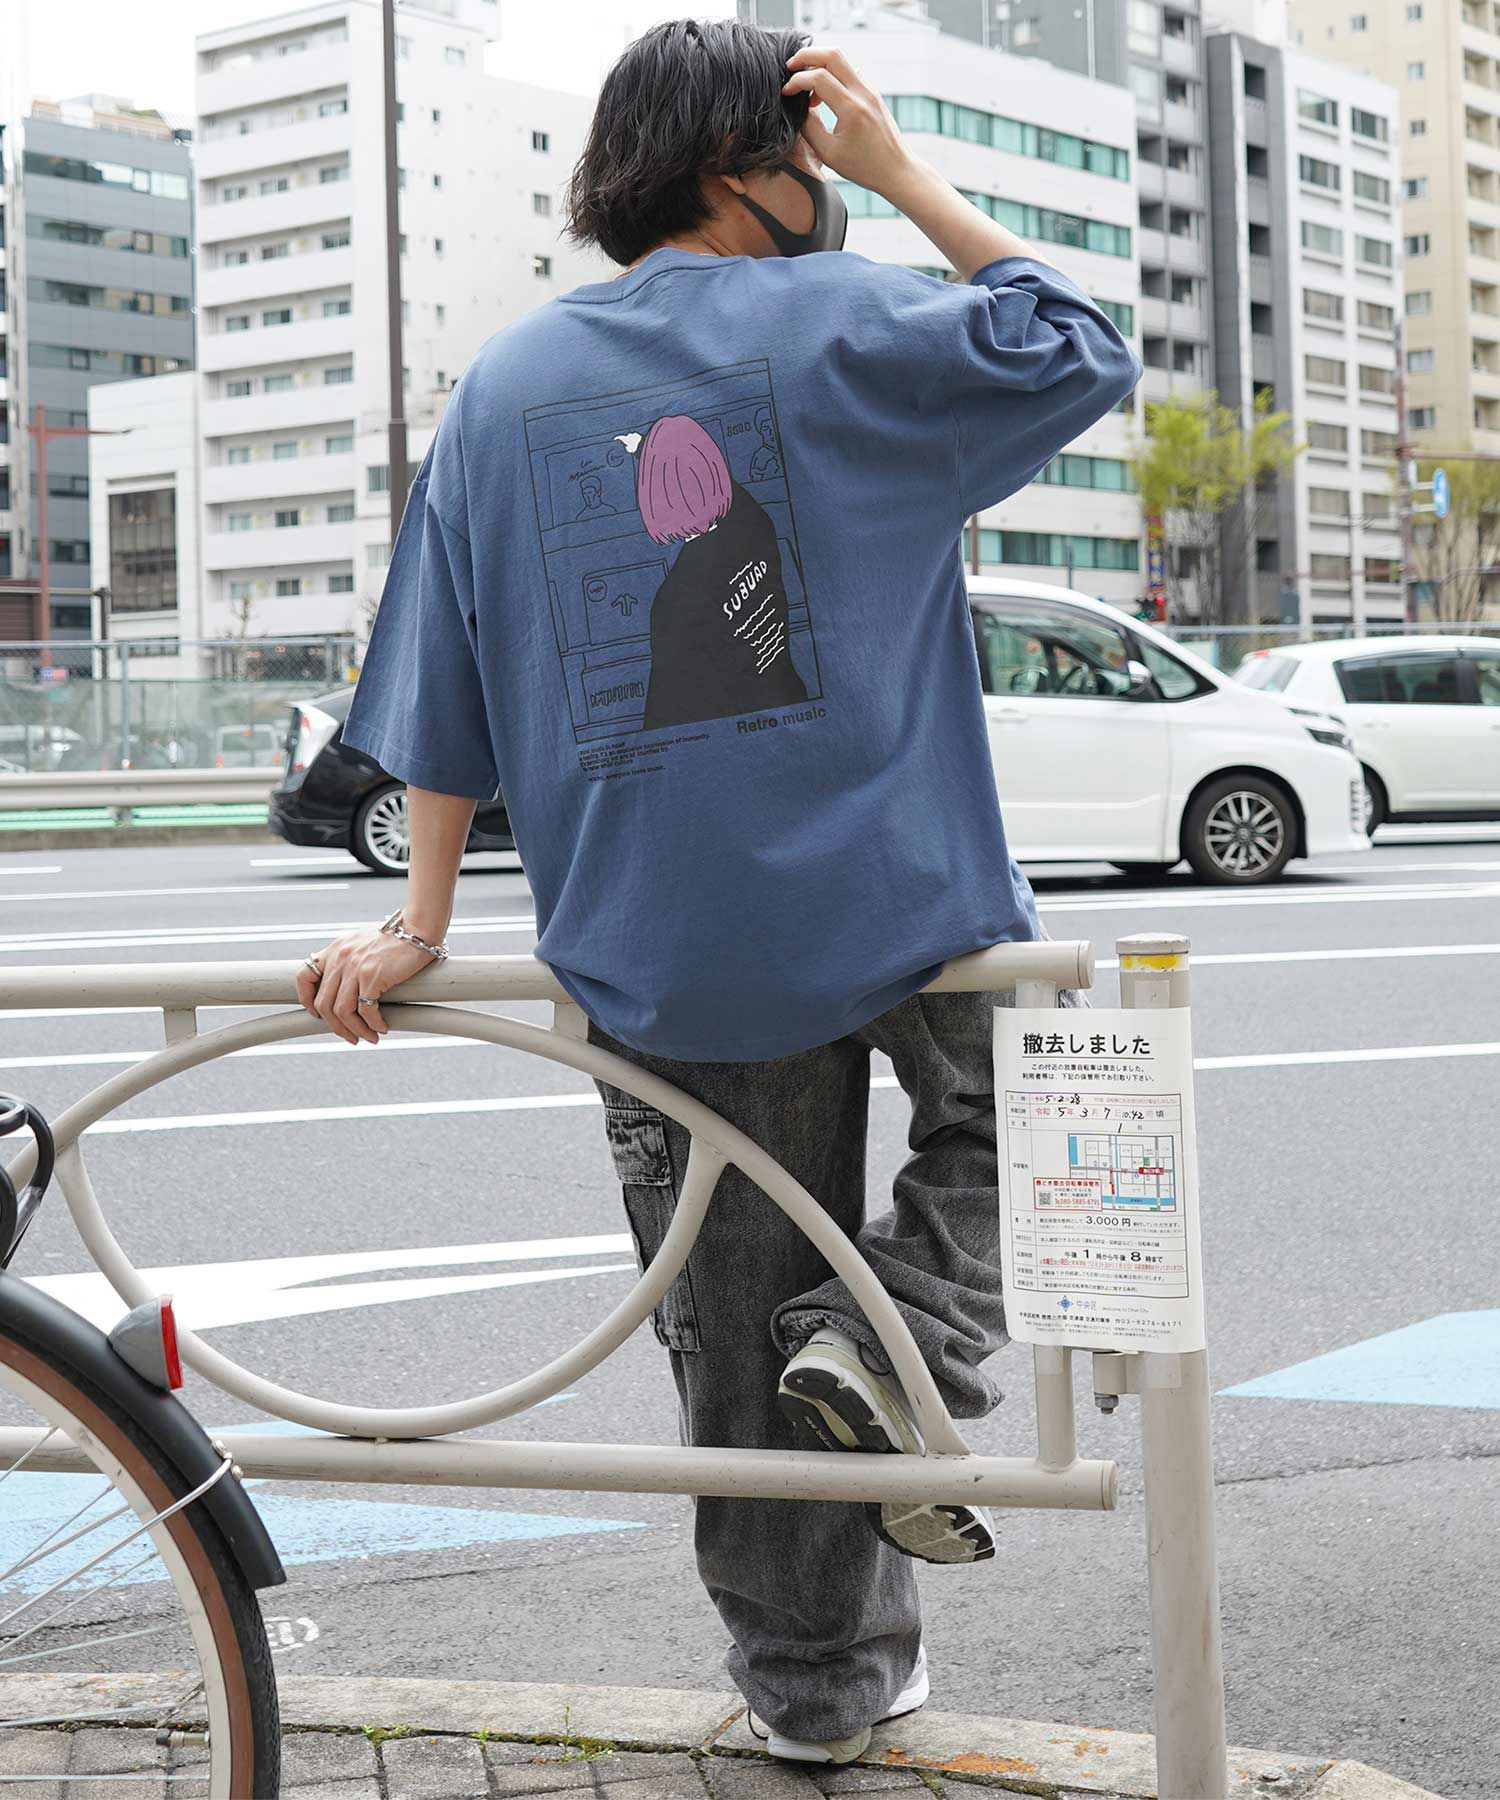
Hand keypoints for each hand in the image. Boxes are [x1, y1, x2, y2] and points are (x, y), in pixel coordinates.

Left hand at [295, 927, 435, 1045]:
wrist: (418, 929)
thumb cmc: (398, 937)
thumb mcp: (364, 943)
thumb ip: (351, 959)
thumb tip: (350, 985)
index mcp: (336, 949)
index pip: (304, 975)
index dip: (306, 999)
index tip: (317, 1013)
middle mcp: (340, 958)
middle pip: (323, 1003)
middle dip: (336, 1026)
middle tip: (350, 1036)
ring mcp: (354, 967)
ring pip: (342, 1011)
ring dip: (355, 1030)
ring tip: (368, 1037)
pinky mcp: (372, 976)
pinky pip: (365, 1010)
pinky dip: (373, 1024)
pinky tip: (382, 1027)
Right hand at [782, 46, 914, 198]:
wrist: (896, 169)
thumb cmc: (863, 167)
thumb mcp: (829, 153)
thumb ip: (810, 128)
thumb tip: (800, 108)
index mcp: (851, 109)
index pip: (818, 77)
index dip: (797, 81)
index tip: (786, 92)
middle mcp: (863, 93)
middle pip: (832, 54)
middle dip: (807, 55)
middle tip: (790, 66)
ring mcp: (870, 90)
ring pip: (841, 59)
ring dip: (819, 64)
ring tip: (806, 85)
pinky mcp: (872, 92)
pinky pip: (849, 72)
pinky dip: (832, 74)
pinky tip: (823, 93)